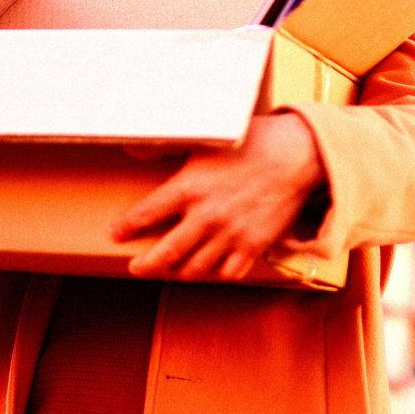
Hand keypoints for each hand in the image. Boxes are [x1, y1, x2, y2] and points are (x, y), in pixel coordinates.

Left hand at [111, 113, 325, 281]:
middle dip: (146, 264)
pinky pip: (228, 272)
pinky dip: (214, 274)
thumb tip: (133, 149)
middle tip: (136, 267)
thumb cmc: (253, 141)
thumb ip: (167, 148)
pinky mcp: (253, 246)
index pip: (145, 214)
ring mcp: (230, 235)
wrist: (299, 155)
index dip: (127, 227)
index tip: (115, 233)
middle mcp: (205, 216)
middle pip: (165, 253)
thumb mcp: (206, 139)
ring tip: (169, 271)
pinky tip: (208, 269)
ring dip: (177, 272)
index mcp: (188, 188)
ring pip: (195, 268)